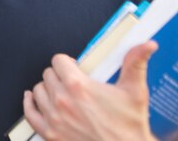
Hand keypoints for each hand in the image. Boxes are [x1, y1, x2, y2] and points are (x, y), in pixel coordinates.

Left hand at [23, 41, 157, 140]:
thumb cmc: (129, 127)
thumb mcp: (135, 91)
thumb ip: (136, 63)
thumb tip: (147, 45)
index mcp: (78, 86)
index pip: (58, 60)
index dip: (67, 62)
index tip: (73, 66)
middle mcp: (62, 100)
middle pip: (48, 74)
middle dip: (59, 75)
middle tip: (71, 82)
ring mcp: (54, 117)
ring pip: (38, 90)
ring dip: (47, 89)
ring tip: (60, 92)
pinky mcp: (49, 133)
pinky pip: (30, 113)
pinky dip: (30, 104)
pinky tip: (33, 98)